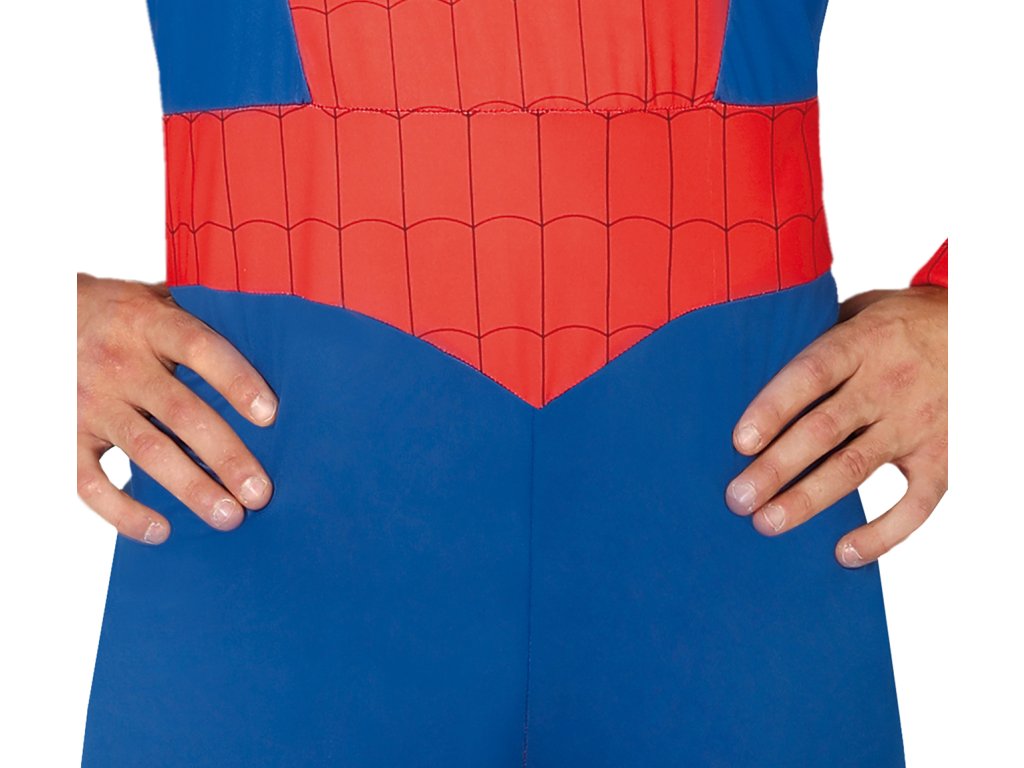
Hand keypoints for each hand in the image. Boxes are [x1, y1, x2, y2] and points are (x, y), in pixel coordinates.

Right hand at [77, 273, 276, 544]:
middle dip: (225, 456)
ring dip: (190, 488)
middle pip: (182, 413)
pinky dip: (122, 512)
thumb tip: (278, 349)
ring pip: (146, 451)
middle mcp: (121, 363)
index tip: (270, 416)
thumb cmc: (125, 314)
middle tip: (260, 492)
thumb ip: (205, 324)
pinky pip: (89, 480)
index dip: (236, 381)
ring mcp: (92, 400)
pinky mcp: (67, 433)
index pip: (201, 349)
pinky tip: (160, 531)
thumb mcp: (162, 301)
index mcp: (152, 323)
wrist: (45, 315)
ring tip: (228, 516)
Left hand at [724, 284, 947, 567]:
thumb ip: (814, 343)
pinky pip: (916, 503)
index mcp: (860, 343)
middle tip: (738, 498)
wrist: (976, 329)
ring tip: (767, 524)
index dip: (773, 408)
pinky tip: (845, 554)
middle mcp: (887, 383)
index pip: (810, 375)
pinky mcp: (944, 456)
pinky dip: (883, 533)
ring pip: (856, 467)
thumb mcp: (856, 314)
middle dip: (776, 468)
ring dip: (808, 500)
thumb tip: (746, 375)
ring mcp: (917, 422)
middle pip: (824, 429)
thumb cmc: (896, 325)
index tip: (739, 442)